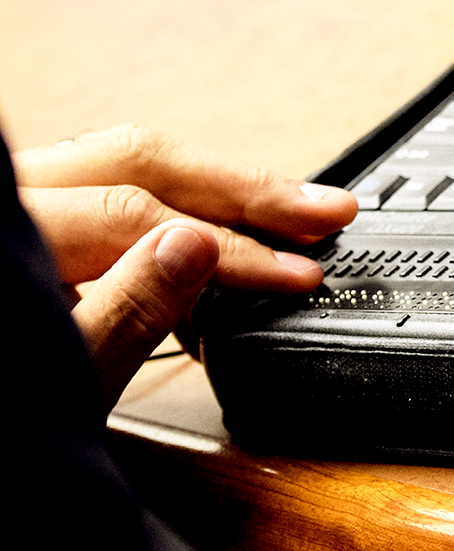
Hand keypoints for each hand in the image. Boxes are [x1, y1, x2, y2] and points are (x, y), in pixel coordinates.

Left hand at [14, 125, 356, 409]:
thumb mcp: (54, 388)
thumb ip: (124, 313)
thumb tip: (199, 248)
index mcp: (7, 240)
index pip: (142, 218)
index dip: (235, 249)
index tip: (299, 273)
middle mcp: (7, 204)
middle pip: (141, 161)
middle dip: (246, 188)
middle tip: (324, 211)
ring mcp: (16, 208)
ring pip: (129, 161)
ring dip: (220, 185)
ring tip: (294, 205)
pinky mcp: (31, 225)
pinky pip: (113, 186)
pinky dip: (181, 197)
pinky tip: (225, 218)